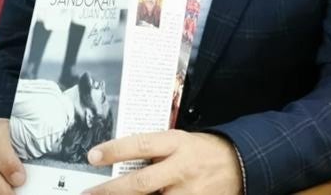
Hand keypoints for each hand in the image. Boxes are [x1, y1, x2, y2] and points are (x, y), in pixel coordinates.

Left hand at [83, 130, 241, 194]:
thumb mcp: (181, 140)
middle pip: (140, 185)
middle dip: (110, 192)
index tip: (93, 156)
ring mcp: (189, 193)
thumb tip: (121, 162)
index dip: (116, 151)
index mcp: (178, 144)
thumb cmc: (204, 151)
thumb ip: (155, 150)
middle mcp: (182, 169)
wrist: (241, 164)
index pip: (141, 145)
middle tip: (89, 194)